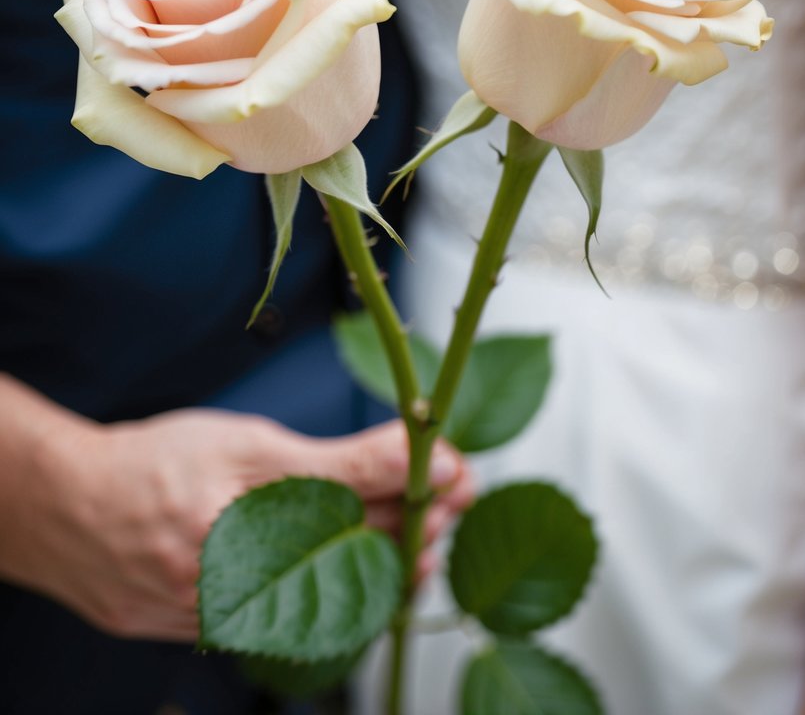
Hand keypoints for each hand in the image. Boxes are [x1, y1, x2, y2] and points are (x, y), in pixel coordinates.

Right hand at [9, 405, 470, 642]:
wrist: (69, 510)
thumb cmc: (155, 466)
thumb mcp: (252, 446)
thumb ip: (342, 463)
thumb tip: (421, 455)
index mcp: (260, 545)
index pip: (375, 525)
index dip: (429, 493)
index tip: (459, 467)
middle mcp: (252, 599)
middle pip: (364, 565)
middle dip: (422, 522)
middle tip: (457, 488)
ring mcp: (237, 625)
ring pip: (338, 593)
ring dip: (391, 551)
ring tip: (424, 518)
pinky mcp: (223, 635)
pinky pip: (301, 611)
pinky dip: (341, 576)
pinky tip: (366, 549)